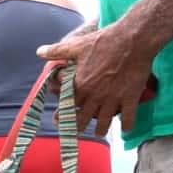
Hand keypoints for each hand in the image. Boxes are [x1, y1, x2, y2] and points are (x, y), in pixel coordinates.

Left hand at [37, 19, 155, 135]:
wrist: (132, 40)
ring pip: (104, 121)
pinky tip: (126, 130)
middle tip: (75, 131)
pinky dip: (127, 125)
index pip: (67, 105)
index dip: (61, 114)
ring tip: (99, 133)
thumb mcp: (77, 45)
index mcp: (81, 85)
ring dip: (101, 129)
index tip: (57, 121)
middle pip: (83, 118)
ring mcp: (113, 98)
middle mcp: (95, 95)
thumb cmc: (104, 42)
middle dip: (78, 126)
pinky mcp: (130, 97)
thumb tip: (39, 52)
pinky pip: (128, 117)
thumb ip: (57, 51)